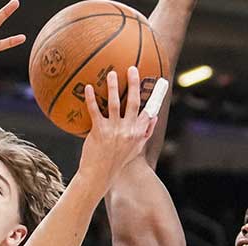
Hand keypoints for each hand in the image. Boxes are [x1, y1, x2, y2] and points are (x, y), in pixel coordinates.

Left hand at [79, 67, 162, 185]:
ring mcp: (113, 130)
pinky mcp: (99, 131)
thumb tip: (155, 116)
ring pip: (114, 103)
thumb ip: (146, 132)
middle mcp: (128, 130)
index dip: (154, 96)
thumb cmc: (117, 161)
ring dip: (113, 87)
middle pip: (133, 102)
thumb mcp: (136, 148)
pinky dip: (91, 98)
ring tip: (111, 74)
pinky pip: (95, 111)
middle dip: (134, 84)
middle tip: (132, 69)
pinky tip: (88, 87)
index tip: (159, 82)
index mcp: (138, 133)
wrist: (99, 175)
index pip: (149, 111)